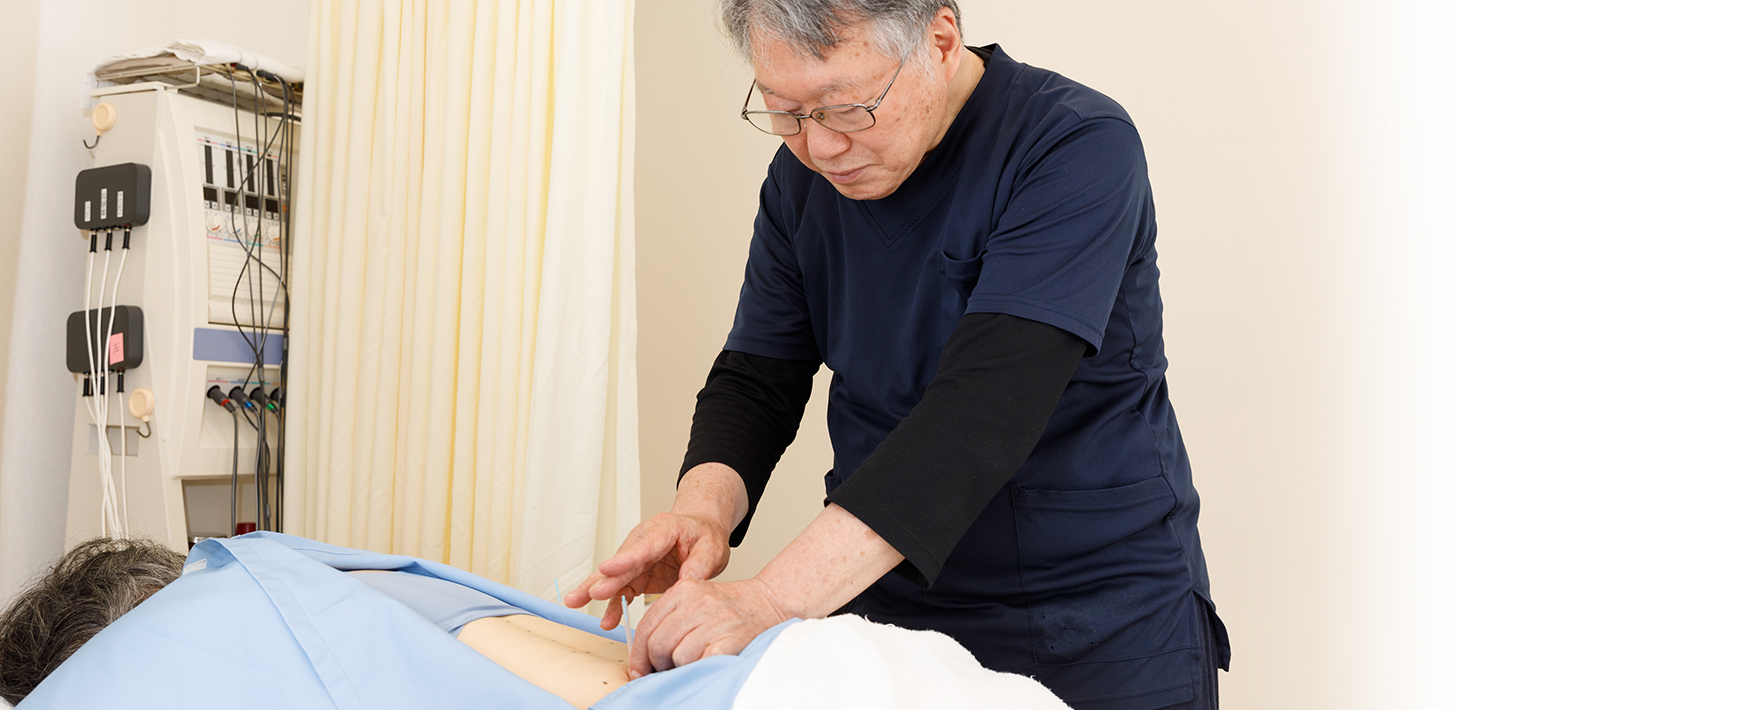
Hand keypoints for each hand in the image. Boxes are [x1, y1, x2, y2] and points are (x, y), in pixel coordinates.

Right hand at [564, 511, 731, 630]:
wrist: (699, 532)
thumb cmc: (704, 535)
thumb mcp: (712, 547)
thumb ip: (701, 564)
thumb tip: (689, 584)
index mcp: (663, 529)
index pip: (643, 545)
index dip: (625, 558)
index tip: (608, 568)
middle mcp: (644, 542)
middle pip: (623, 562)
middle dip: (607, 578)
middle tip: (592, 592)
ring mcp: (637, 558)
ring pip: (614, 576)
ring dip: (596, 590)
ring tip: (575, 601)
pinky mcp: (636, 574)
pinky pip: (622, 590)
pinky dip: (614, 605)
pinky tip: (606, 620)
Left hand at [629, 577, 792, 678]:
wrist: (772, 601)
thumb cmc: (731, 607)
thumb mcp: (696, 600)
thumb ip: (670, 620)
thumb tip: (643, 657)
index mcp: (684, 589)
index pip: (647, 626)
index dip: (639, 654)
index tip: (639, 669)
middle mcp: (698, 601)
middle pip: (658, 644)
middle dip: (658, 663)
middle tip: (668, 668)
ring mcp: (716, 619)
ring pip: (677, 656)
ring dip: (682, 666)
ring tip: (695, 659)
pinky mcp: (731, 638)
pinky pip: (700, 663)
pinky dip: (700, 668)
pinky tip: (708, 660)